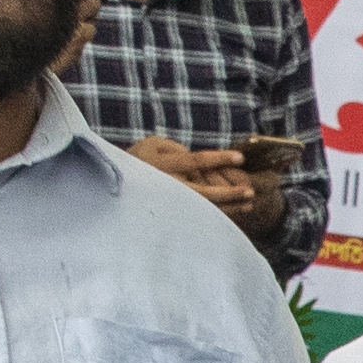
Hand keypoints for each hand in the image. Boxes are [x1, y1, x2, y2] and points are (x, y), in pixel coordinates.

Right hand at [121, 137, 254, 207]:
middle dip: (228, 193)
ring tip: (249, 204)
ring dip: (227, 208)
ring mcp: (168, 204)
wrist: (112, 184)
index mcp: (162, 165)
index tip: (240, 158)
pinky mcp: (170, 215)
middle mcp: (166, 186)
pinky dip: (216, 217)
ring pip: (202, 208)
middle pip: (203, 193)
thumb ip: (175, 150)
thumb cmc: (138, 159)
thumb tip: (198, 164)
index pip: (195, 161)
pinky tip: (234, 214)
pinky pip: (197, 217)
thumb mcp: (153, 145)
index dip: (219, 159)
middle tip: (250, 191)